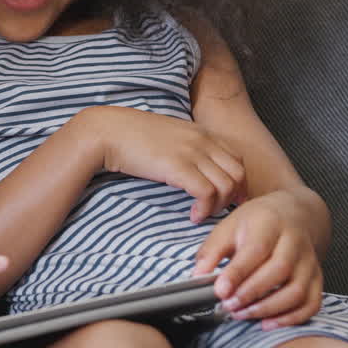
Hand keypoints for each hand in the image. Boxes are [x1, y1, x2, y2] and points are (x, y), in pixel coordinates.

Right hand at [80, 106, 246, 221]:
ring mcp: (192, 153)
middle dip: (234, 197)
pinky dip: (204, 209)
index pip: (237, 159)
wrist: (108, 131)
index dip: (238, 182)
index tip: (228, 199)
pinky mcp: (178, 167)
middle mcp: (202, 141)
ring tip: (201, 214)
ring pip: (227, 185)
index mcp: (202, 132)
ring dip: (218, 206)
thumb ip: (187, 147)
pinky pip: (207, 193)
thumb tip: (195, 168)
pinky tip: (193, 215)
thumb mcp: (169, 136)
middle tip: (218, 211)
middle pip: (239, 173)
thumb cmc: (133, 137)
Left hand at [192, 195, 323, 329]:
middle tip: (228, 305)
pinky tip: (268, 323)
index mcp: (270, 223)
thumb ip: (212, 250)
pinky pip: (312, 303)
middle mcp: (294, 241)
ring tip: (243, 314)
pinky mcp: (317, 277)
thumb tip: (198, 276)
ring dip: (269, 308)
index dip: (238, 273)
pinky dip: (292, 318)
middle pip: (279, 270)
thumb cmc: (258, 222)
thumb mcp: (229, 226)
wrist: (293, 213)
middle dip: (251, 293)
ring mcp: (309, 261)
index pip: (256, 250)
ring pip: (297, 290)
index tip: (220, 291)